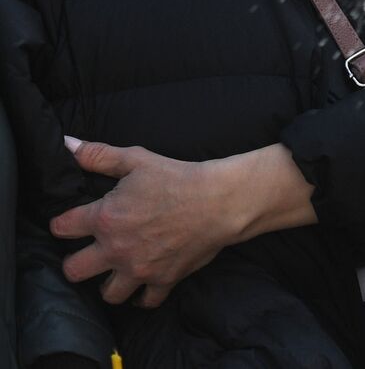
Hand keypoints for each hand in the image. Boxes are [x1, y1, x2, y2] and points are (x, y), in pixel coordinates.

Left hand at [51, 139, 314, 306]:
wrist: (220, 201)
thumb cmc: (179, 178)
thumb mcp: (137, 160)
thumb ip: (99, 156)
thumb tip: (68, 145)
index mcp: (105, 218)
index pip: (62, 228)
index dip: (63, 223)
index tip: (69, 223)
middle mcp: (116, 249)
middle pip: (74, 271)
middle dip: (76, 263)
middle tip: (89, 254)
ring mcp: (139, 269)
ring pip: (108, 294)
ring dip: (109, 284)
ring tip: (116, 273)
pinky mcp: (163, 280)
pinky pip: (146, 301)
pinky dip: (143, 297)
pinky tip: (144, 286)